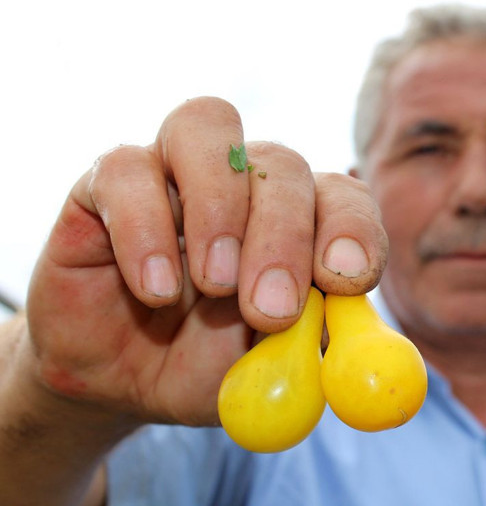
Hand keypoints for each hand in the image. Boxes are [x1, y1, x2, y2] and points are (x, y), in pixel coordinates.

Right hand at [24, 97, 387, 427]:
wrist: (122, 379)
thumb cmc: (209, 366)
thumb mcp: (269, 372)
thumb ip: (312, 348)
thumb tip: (356, 348)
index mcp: (300, 219)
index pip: (343, 197)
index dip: (352, 229)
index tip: (346, 279)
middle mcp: (245, 182)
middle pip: (281, 164)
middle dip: (284, 236)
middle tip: (272, 309)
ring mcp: (176, 171)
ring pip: (208, 126)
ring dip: (220, 208)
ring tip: (215, 286)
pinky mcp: (107, 183)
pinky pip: (126, 170)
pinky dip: (146, 229)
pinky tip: (154, 289)